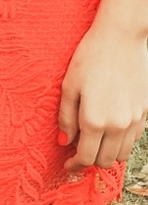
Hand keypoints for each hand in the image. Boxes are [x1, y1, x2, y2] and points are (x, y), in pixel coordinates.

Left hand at [58, 22, 147, 169]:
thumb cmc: (89, 58)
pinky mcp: (145, 113)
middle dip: (90, 162)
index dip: (75, 165)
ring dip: (107, 154)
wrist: (121, 39)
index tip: (67, 165)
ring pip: (123, 154)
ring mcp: (135, 120)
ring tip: (93, 143)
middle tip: (78, 154)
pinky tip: (109, 130)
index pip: (86, 157)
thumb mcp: (68, 85)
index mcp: (95, 120)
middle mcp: (118, 125)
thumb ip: (66, 117)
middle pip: (106, 161)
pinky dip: (121, 142)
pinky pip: (134, 139)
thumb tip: (64, 141)